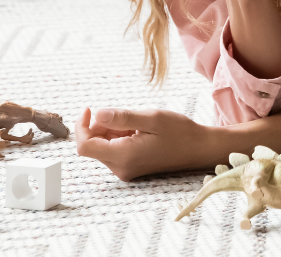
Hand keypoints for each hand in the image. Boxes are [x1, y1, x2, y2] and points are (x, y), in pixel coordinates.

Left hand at [76, 108, 216, 180]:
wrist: (199, 149)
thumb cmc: (180, 132)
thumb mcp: (152, 118)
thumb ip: (122, 118)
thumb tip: (97, 114)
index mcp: (124, 156)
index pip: (85, 146)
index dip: (81, 126)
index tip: (89, 109)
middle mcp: (121, 168)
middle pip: (93, 146)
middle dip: (101, 127)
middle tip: (125, 115)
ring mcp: (126, 170)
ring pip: (103, 148)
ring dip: (112, 132)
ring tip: (137, 124)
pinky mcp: (131, 169)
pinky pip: (114, 151)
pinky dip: (119, 138)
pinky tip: (139, 132)